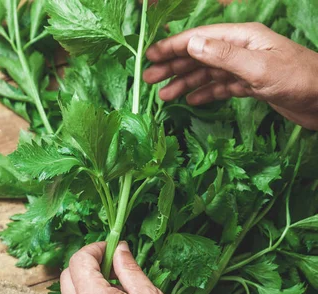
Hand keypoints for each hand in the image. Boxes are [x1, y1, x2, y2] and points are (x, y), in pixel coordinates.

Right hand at [144, 23, 317, 129]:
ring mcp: (247, 68)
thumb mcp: (259, 69)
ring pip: (209, 73)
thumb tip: (193, 43)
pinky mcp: (253, 86)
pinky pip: (222, 87)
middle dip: (174, 66)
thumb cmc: (298, 80)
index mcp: (242, 38)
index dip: (174, 46)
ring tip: (164, 96)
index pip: (201, 38)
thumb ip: (225, 56)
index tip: (151, 55)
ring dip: (185, 83)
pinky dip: (205, 93)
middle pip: (200, 55)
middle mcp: (242, 50)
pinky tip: (191, 101)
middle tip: (149, 79)